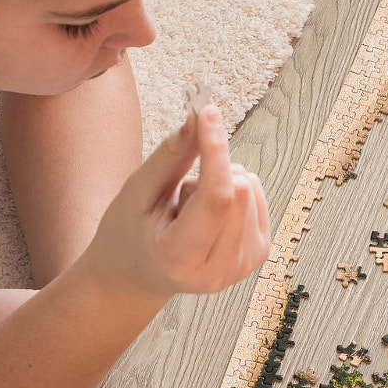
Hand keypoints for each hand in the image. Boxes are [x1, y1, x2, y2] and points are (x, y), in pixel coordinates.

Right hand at [83, 105, 269, 299]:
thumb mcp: (138, 192)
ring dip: (219, 182)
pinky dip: (234, 192)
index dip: (215, 149)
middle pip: (239, 189)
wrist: (138, 275)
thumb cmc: (130, 234)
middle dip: (211, 170)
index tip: (207, 113)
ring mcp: (242, 266)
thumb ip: (171, 155)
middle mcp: (217, 271)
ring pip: (251, 188)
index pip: (216, 198)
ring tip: (190, 209)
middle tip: (180, 192)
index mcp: (179, 259)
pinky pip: (258, 195)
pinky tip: (208, 214)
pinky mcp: (258, 254)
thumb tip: (200, 117)